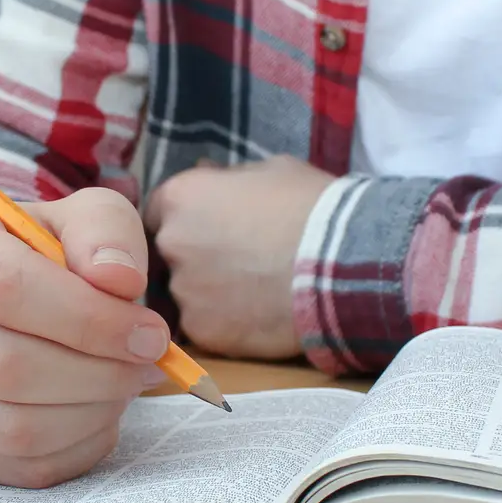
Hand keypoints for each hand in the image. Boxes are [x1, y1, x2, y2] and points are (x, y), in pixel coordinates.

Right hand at [0, 188, 167, 487]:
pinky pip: (14, 465)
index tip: (149, 333)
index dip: (89, 320)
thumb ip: (106, 233)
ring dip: (89, 413)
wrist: (5, 293)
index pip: (7, 287)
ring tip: (123, 385)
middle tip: (146, 364)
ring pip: (10, 426)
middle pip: (5, 365)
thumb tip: (119, 281)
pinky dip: (74, 449)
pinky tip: (97, 414)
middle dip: (97, 373)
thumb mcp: (86, 217)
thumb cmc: (49, 252)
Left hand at [145, 154, 333, 359]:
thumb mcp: (270, 170)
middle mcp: (171, 244)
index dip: (186, 220)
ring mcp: (185, 291)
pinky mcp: (205, 332)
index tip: (211, 229)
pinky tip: (260, 316)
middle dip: (197, 257)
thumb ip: (228, 179)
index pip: (159, 211)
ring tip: (256, 291)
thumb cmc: (311, 206)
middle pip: (170, 255)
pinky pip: (207, 327)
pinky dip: (228, 324)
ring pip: (189, 294)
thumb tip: (209, 176)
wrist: (343, 261)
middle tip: (239, 262)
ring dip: (212, 293)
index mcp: (180, 197)